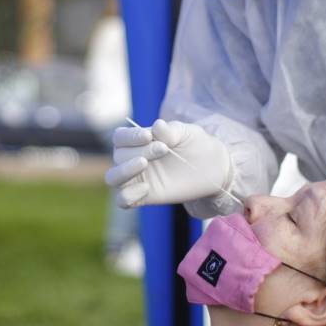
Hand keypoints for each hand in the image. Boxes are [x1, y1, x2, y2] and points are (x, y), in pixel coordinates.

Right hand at [104, 119, 232, 207]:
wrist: (213, 170)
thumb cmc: (197, 146)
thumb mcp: (188, 134)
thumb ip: (172, 130)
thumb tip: (157, 125)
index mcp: (139, 141)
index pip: (119, 137)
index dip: (129, 136)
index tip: (148, 136)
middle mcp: (133, 159)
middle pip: (118, 155)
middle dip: (138, 150)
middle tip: (164, 149)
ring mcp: (138, 179)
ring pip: (112, 177)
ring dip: (123, 170)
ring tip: (144, 163)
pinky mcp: (144, 197)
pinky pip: (122, 200)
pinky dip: (127, 195)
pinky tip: (146, 188)